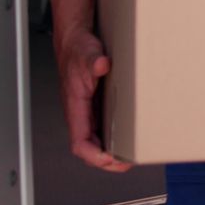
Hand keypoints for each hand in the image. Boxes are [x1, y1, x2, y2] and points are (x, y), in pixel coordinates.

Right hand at [57, 27, 132, 172]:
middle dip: (105, 161)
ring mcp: (86, 112)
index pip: (79, 143)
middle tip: (127, 163)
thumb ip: (93, 59)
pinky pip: (101, 131)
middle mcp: (79, 114)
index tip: (110, 157)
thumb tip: (102, 64)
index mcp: (74, 107)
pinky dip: (112, 139)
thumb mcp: (87, 52)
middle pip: (88, 149)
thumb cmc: (78, 49)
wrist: (75, 42)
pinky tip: (127, 139)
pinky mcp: (94, 108)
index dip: (94, 155)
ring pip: (94, 142)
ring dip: (109, 154)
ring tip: (130, 157)